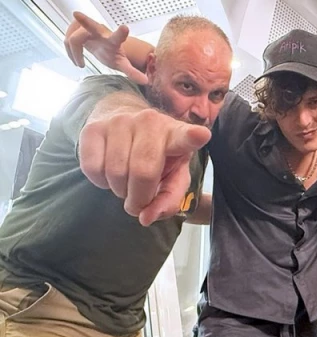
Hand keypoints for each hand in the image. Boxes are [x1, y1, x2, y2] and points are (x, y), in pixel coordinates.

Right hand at [64, 11, 147, 84]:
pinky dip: (69, 51)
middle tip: (77, 14)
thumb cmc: (112, 54)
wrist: (101, 45)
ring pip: (74, 39)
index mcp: (113, 41)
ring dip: (75, 53)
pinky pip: (67, 40)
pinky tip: (75, 59)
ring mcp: (86, 27)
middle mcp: (100, 31)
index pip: (119, 37)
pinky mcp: (76, 26)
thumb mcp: (122, 64)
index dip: (121, 33)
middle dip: (86, 20)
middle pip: (92, 26)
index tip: (125, 28)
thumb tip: (146, 81)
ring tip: (81, 65)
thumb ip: (132, 72)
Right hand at [80, 110, 210, 225]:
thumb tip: (146, 217)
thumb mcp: (173, 176)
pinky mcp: (92, 129)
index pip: (185, 136)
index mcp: (176, 134)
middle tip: (139, 201)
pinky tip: (109, 173)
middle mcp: (149, 122)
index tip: (201, 136)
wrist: (122, 116)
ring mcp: (119, 122)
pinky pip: (92, 169)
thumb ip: (169, 200)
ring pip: (115, 173)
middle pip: (143, 171)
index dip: (192, 137)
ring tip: (126, 183)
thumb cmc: (156, 154)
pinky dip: (100, 182)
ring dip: (120, 190)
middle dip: (139, 197)